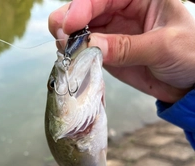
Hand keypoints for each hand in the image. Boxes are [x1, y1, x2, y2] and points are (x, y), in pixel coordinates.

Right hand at [49, 0, 194, 102]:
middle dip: (69, 21)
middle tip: (58, 36)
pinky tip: (71, 61)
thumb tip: (92, 46)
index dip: (83, 7)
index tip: (70, 24)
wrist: (189, 83)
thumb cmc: (189, 54)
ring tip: (62, 50)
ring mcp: (114, 34)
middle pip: (87, 11)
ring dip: (70, 40)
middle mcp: (123, 11)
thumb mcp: (162, 46)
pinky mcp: (109, 54)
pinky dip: (78, 57)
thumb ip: (126, 47)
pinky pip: (88, 53)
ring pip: (84, 31)